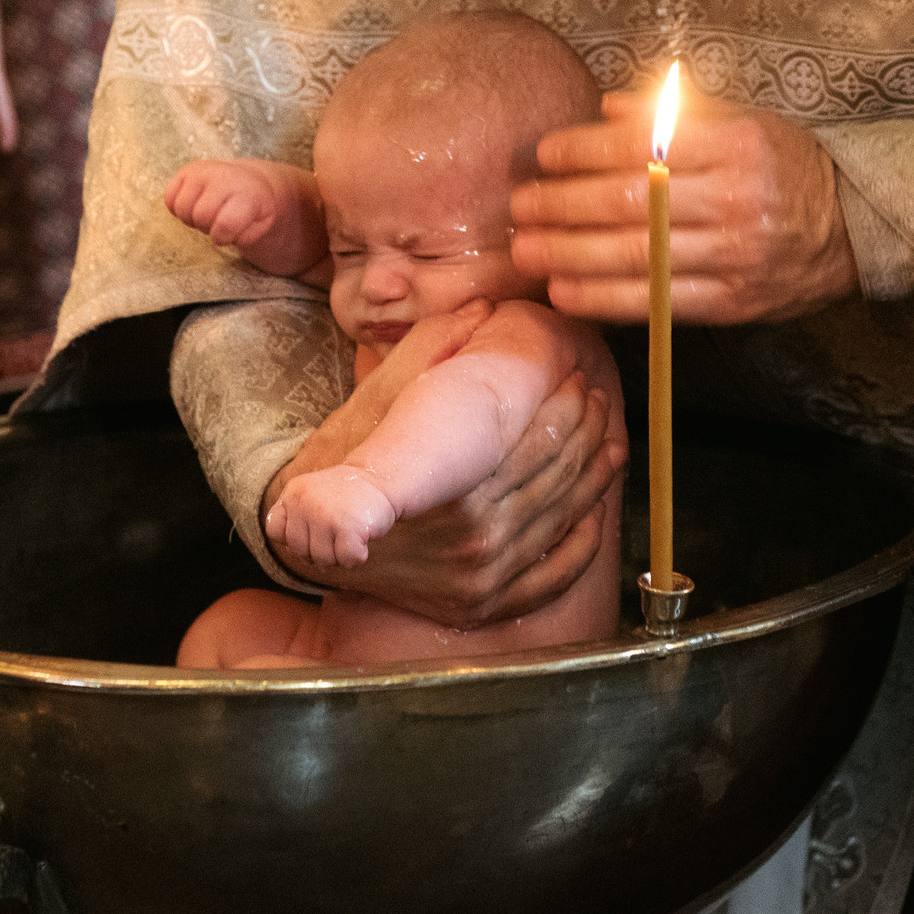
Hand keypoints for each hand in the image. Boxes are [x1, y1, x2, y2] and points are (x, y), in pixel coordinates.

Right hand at [165, 160, 288, 249]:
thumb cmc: (253, 207)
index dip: (221, 237)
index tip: (226, 235)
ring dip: (191, 219)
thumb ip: (247, 235)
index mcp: (247, 193)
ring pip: (182, 208)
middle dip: (206, 227)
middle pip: (200, 217)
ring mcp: (203, 171)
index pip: (225, 224)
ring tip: (205, 214)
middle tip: (215, 222)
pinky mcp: (187, 170)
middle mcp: (224, 177)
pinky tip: (194, 205)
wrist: (249, 180)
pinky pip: (169, 199)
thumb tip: (223, 234)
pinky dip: (177, 209)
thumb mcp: (261, 224)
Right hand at [265, 361, 624, 628]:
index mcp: (447, 484)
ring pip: (564, 511)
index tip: (570, 377)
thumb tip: (486, 308)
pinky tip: (596, 502)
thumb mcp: (375, 393)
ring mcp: (482, 577)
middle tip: (592, 389)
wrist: (309, 539)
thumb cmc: (342, 457)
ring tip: (604, 429)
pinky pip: (557, 570)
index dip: (560, 406)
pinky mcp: (486, 605)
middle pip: (552, 468)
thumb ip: (433, 348)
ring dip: (594, 466)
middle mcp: (470, 536)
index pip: (532, 440)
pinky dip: (586, 535)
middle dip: (582, 421)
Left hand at [267, 465, 396, 566]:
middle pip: (299, 551)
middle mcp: (305, 502)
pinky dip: (356, 557)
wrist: (381, 479)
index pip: (275, 531)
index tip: (313, 529)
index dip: (293, 538)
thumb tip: (297, 555)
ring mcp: (325, 515)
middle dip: (319, 550)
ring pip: (323, 560)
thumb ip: (294, 520)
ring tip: (350, 532)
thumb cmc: (346, 496)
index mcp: (293, 492)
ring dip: (339, 556)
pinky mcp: (348, 527)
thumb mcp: (311, 496)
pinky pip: (346, 561)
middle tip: (337, 532)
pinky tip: (362, 538)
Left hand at [510, 93, 857, 324]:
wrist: (856, 227)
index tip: (545, 154)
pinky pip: (659, 302)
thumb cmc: (785, 166)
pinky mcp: (733, 302)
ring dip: (572, 254)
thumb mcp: (742, 122)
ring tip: (526, 250)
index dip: (586, 151)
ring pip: (639, 255)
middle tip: (519, 206)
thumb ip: (674, 115)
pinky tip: (566, 291)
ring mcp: (735, 255)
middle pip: (633, 202)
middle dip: (565, 205)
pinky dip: (607, 299)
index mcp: (736, 145)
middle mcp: (736, 199)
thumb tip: (604, 107)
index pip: (645, 146)